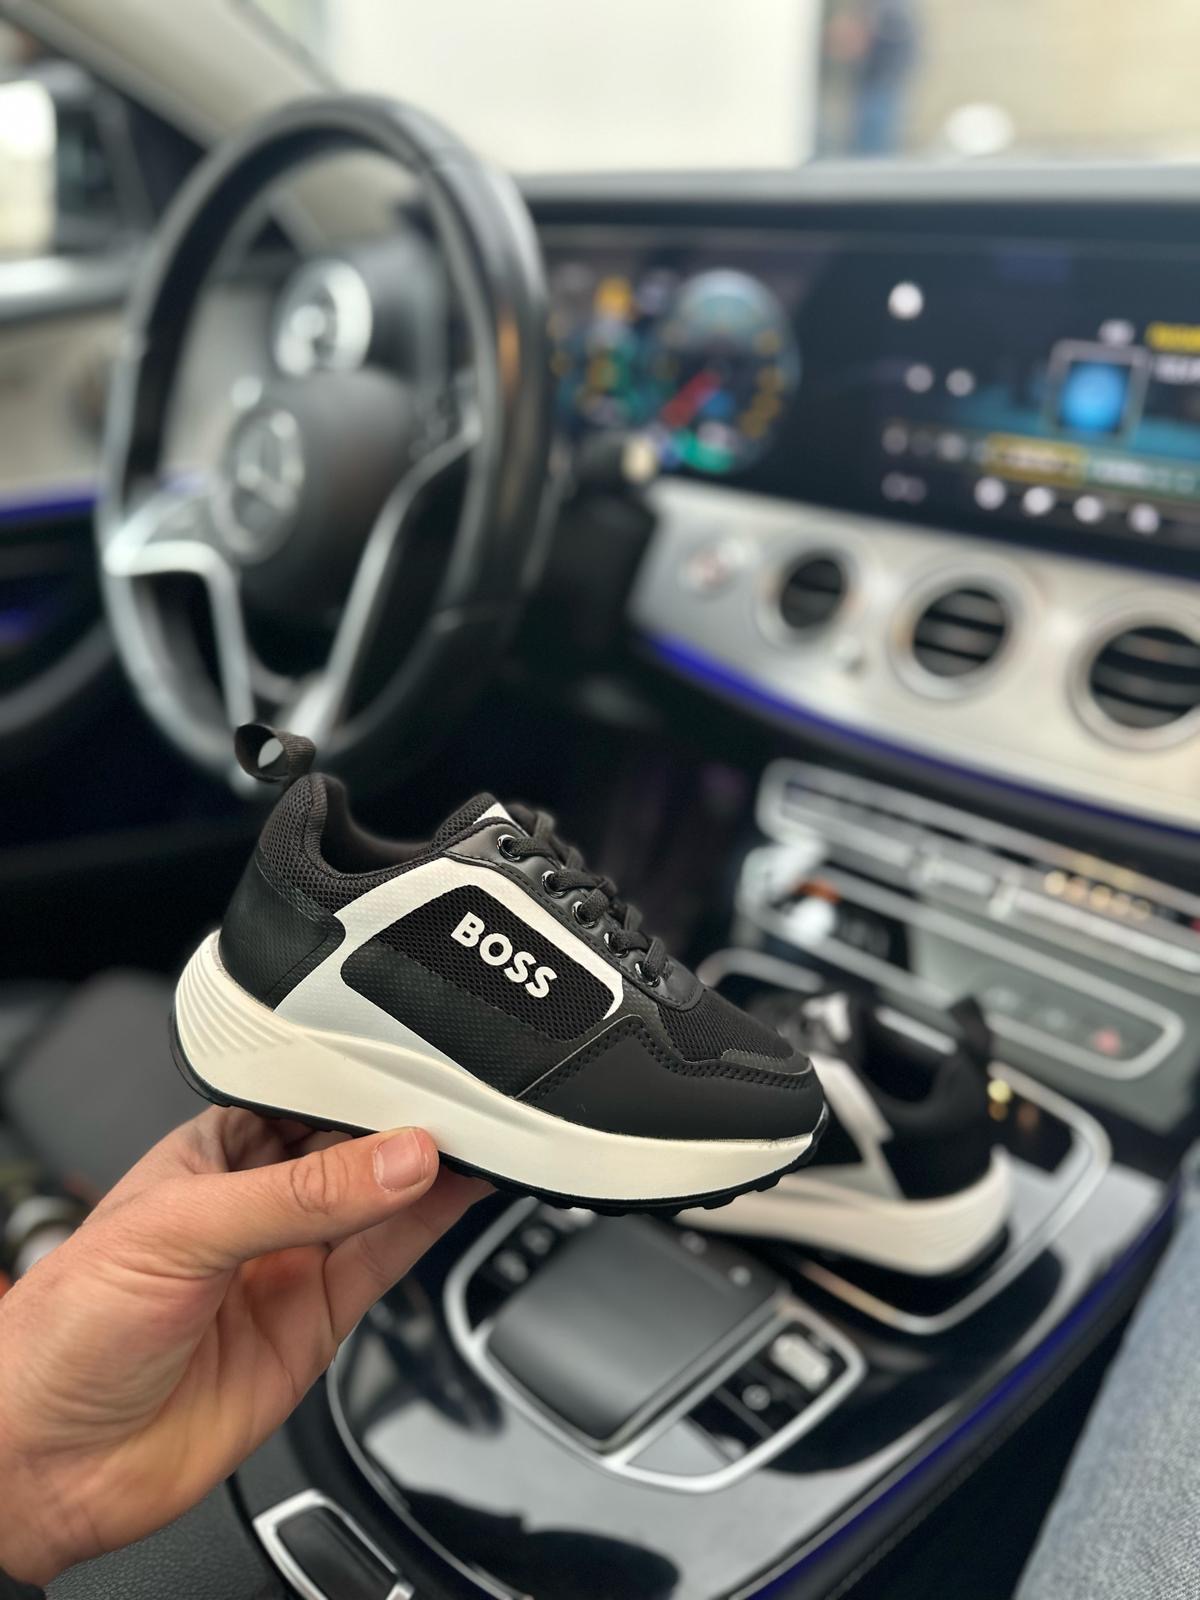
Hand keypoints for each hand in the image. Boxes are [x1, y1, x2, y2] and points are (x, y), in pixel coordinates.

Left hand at [0, 1107, 486, 1584]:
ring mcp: (291, 1262)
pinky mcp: (317, 1322)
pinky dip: (432, 1227)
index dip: (363, 1079)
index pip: (306, 1095)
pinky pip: (387, 1262)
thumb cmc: (65, 1330)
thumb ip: (299, 1196)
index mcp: (214, 1152)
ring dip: (433, 1170)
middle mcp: (259, 1202)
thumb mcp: (180, 1231)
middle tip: (467, 1101)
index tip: (422, 1065)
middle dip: (408, 1121)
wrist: (48, 1465)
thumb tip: (396, 1158)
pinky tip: (464, 1192)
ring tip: (486, 1134)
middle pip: (354, 1148)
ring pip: (382, 1202)